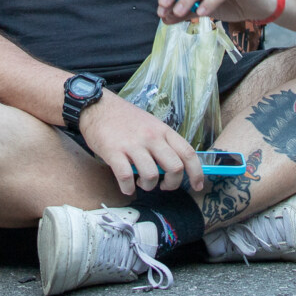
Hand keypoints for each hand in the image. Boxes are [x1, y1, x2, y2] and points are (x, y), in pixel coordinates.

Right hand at [77, 91, 206, 195]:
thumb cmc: (125, 119)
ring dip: (149, 185)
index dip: (197, 173)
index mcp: (163, 131)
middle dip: (172, 183)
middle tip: (164, 186)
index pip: (188, 153)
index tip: (197, 185)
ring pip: (152, 175)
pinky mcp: (114, 152)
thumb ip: (163, 144)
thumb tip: (175, 168)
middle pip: (175, 167)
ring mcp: (133, 145)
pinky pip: (126, 178)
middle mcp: (151, 137)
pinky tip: (127, 186)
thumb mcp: (151, 125)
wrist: (98, 107)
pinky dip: (128, 188)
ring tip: (141, 182)